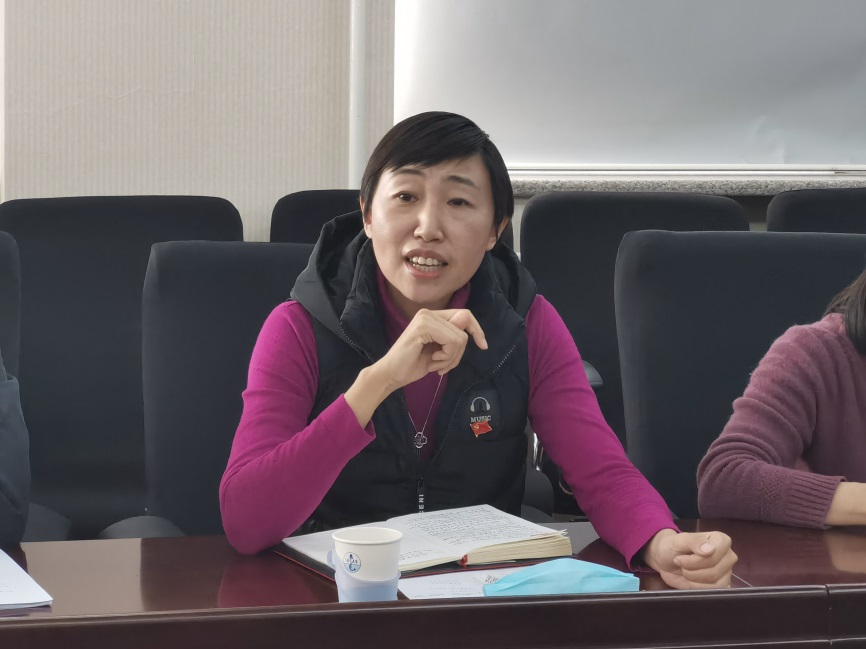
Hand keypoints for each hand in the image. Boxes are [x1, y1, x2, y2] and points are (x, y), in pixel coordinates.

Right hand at [344, 309, 486, 427]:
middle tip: (442, 364)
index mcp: (432, 317)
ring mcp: (425, 318)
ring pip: (460, 338)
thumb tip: (467, 326)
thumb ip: (452, 338)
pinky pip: (452, 342)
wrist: (391, 375)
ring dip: (451, 358)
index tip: (483, 345)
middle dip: (458, 353)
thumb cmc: (412, 364)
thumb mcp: (439, 351)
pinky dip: (447, 357)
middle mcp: (429, 313)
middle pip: (464, 330)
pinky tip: (432, 362)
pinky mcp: (423, 327)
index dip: (477, 330)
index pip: (465, 315)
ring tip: (435, 364)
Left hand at [642, 529, 736, 589]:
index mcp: (721, 540)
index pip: (714, 556)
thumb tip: (710, 550)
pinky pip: (713, 591)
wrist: (666, 560)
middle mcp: (728, 556)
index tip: (681, 556)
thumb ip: (694, 541)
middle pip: (714, 571)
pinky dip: (697, 587)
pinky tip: (690, 579)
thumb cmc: (673, 546)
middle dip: (692, 570)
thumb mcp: (679, 540)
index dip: (695, 560)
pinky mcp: (722, 585)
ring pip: (714, 583)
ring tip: (685, 570)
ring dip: (693, 578)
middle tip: (681, 563)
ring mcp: (727, 572)